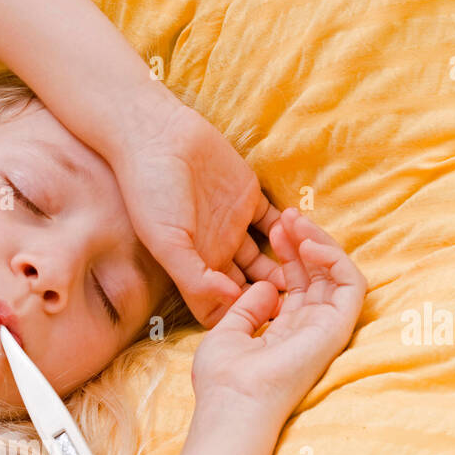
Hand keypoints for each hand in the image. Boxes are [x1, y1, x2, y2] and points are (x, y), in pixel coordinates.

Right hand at [110, 97, 285, 328]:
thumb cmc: (150, 191)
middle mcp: (214, 254)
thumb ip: (195, 277)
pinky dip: (290, 231)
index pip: (220, 309)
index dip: (240, 318)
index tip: (266, 319)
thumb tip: (230, 303)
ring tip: (304, 273)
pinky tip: (304, 236)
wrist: (157, 135)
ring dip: (285, 268)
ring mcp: (232, 227)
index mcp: (193, 269)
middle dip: (270, 299)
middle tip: (298, 304)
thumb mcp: (165, 241)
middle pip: (247, 289)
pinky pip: (275, 223)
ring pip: (266, 260)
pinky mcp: (248, 198)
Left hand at [190, 209, 366, 422]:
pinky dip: (334, 259)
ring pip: (336, 273)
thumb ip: (248, 308)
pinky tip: (308, 245)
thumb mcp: (227, 331)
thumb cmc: (222, 378)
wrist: (231, 403)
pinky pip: (351, 284)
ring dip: (319, 242)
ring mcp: (324, 328)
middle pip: (316, 273)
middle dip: (302, 240)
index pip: (295, 282)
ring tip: (295, 221)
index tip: (272, 226)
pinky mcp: (337, 328)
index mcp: (283, 330)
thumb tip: (266, 286)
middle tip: (286, 214)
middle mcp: (307, 329)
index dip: (287, 251)